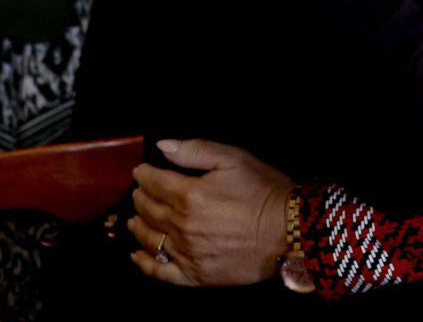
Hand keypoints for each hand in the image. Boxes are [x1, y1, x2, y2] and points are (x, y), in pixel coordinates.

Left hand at [128, 139, 291, 286]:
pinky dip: (144, 263)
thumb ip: (197, 151)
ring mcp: (186, 253)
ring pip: (149, 239)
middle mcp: (181, 226)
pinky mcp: (194, 275)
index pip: (154, 183)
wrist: (289, 229)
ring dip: (138, 226)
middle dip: (140, 199)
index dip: (144, 175)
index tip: (141, 171)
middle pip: (149, 211)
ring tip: (134, 220)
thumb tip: (163, 147)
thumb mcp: (234, 158)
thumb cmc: (263, 190)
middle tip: (139, 193)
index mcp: (189, 195)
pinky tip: (137, 255)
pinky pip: (160, 271)